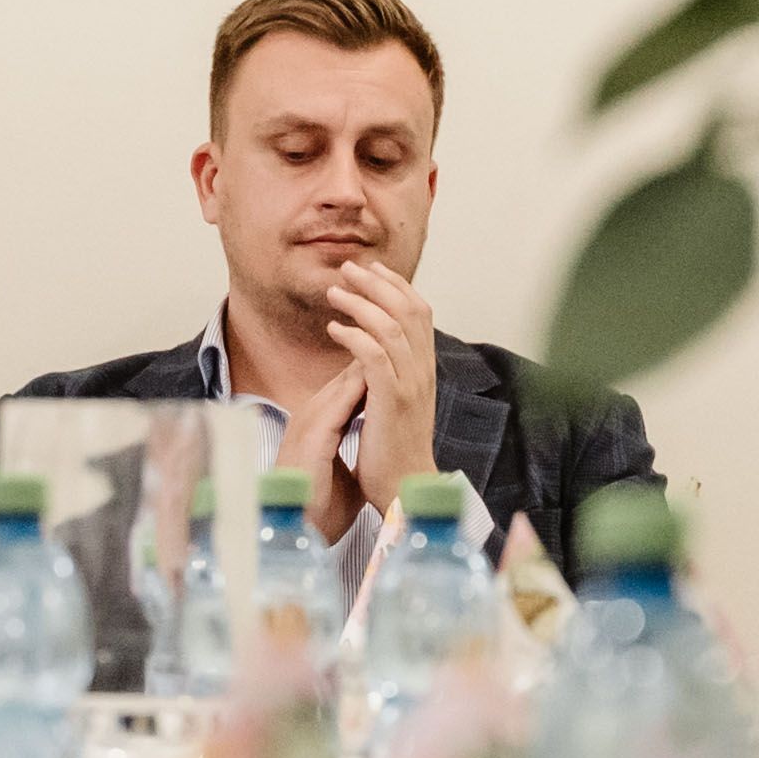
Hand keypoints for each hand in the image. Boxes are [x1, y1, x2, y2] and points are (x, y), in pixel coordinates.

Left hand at [321, 257, 447, 530]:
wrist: (404, 489)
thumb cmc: (393, 450)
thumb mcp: (397, 402)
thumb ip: (391, 374)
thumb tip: (374, 350)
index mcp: (425, 368)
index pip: (418, 311)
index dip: (396, 285)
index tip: (371, 269)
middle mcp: (423, 370)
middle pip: (408, 308)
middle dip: (377, 283)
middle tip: (348, 268)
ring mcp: (410, 385)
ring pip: (390, 326)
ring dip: (360, 303)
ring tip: (333, 293)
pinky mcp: (392, 401)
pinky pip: (374, 357)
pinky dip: (354, 336)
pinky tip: (333, 329)